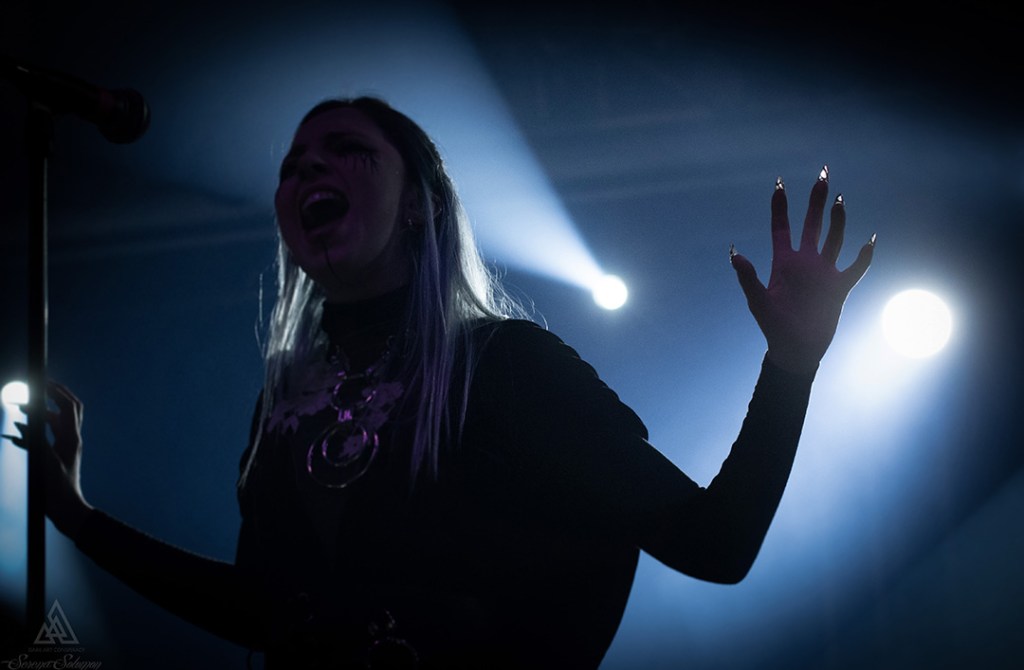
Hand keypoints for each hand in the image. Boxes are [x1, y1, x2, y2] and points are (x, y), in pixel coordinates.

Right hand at [4, 381, 93, 537]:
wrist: (66, 510)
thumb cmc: (57, 490)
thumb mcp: (44, 463)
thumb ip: (36, 441)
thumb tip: (26, 422)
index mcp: (71, 438)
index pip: (67, 406)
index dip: (56, 391)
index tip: (41, 381)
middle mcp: (72, 439)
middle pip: (68, 409)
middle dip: (55, 395)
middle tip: (38, 386)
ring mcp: (67, 447)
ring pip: (56, 422)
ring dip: (41, 413)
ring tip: (21, 408)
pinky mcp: (58, 455)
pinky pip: (48, 436)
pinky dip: (34, 430)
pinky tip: (17, 432)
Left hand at [731, 168, 873, 373]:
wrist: (795, 349)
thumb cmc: (773, 326)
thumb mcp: (758, 301)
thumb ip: (748, 277)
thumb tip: (734, 254)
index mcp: (783, 262)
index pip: (781, 227)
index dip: (781, 206)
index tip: (780, 183)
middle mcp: (805, 262)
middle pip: (812, 224)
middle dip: (816, 201)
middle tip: (823, 174)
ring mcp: (823, 273)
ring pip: (834, 239)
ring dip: (838, 220)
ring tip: (840, 199)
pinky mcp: (839, 288)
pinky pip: (855, 268)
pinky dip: (864, 256)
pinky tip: (871, 240)